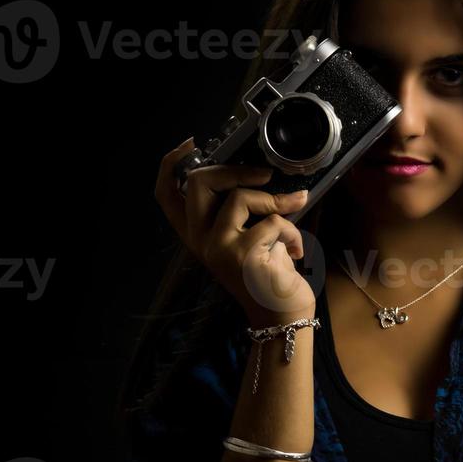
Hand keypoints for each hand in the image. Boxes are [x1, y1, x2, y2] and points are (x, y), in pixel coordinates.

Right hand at [154, 137, 317, 326]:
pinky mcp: (242, 254)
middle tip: (265, 175)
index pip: (167, 195)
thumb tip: (261, 175)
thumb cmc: (270, 276)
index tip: (189, 145)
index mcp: (197, 236)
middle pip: (201, 183)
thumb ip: (244, 213)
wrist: (282, 316)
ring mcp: (218, 248)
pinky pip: (273, 221)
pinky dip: (293, 231)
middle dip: (237, 170)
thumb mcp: (250, 239)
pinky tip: (295, 251)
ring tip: (292, 216)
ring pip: (241, 198)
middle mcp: (200, 241)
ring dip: (275, 202)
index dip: (171, 165)